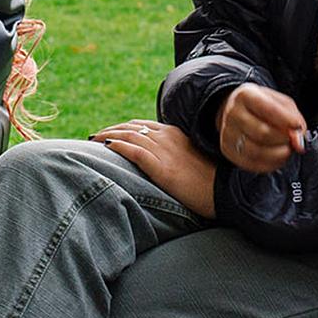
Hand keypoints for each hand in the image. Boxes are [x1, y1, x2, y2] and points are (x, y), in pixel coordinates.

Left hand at [92, 120, 216, 218]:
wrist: (224, 193)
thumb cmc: (210, 182)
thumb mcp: (191, 160)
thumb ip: (174, 155)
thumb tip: (158, 161)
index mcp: (175, 134)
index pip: (141, 125)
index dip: (122, 127)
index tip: (108, 133)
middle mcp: (168, 137)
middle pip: (131, 127)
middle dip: (110, 130)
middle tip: (95, 136)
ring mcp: (165, 151)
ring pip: (128, 135)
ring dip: (108, 135)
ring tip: (93, 140)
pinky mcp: (162, 167)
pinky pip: (134, 151)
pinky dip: (118, 146)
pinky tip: (106, 147)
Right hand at [216, 83, 308, 172]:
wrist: (237, 111)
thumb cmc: (261, 106)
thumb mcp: (280, 102)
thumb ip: (293, 117)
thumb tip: (298, 140)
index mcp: (246, 95)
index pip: (268, 109)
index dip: (287, 120)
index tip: (298, 126)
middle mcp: (233, 113)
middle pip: (262, 133)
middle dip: (284, 139)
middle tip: (293, 140)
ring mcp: (228, 133)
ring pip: (256, 152)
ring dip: (278, 154)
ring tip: (286, 149)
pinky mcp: (228, 150)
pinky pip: (251, 164)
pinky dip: (270, 164)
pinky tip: (277, 158)